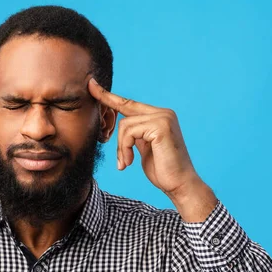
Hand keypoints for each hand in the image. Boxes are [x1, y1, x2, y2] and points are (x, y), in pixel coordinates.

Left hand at [88, 78, 216, 220]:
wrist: (180, 185)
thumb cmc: (163, 170)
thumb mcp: (145, 148)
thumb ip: (136, 134)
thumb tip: (122, 126)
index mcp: (160, 116)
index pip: (130, 103)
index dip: (109, 95)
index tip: (92, 85)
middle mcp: (163, 113)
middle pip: (125, 110)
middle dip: (110, 116)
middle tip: (104, 118)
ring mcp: (163, 118)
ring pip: (125, 124)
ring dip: (120, 147)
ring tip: (126, 163)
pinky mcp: (161, 126)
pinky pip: (129, 132)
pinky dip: (124, 148)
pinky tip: (129, 162)